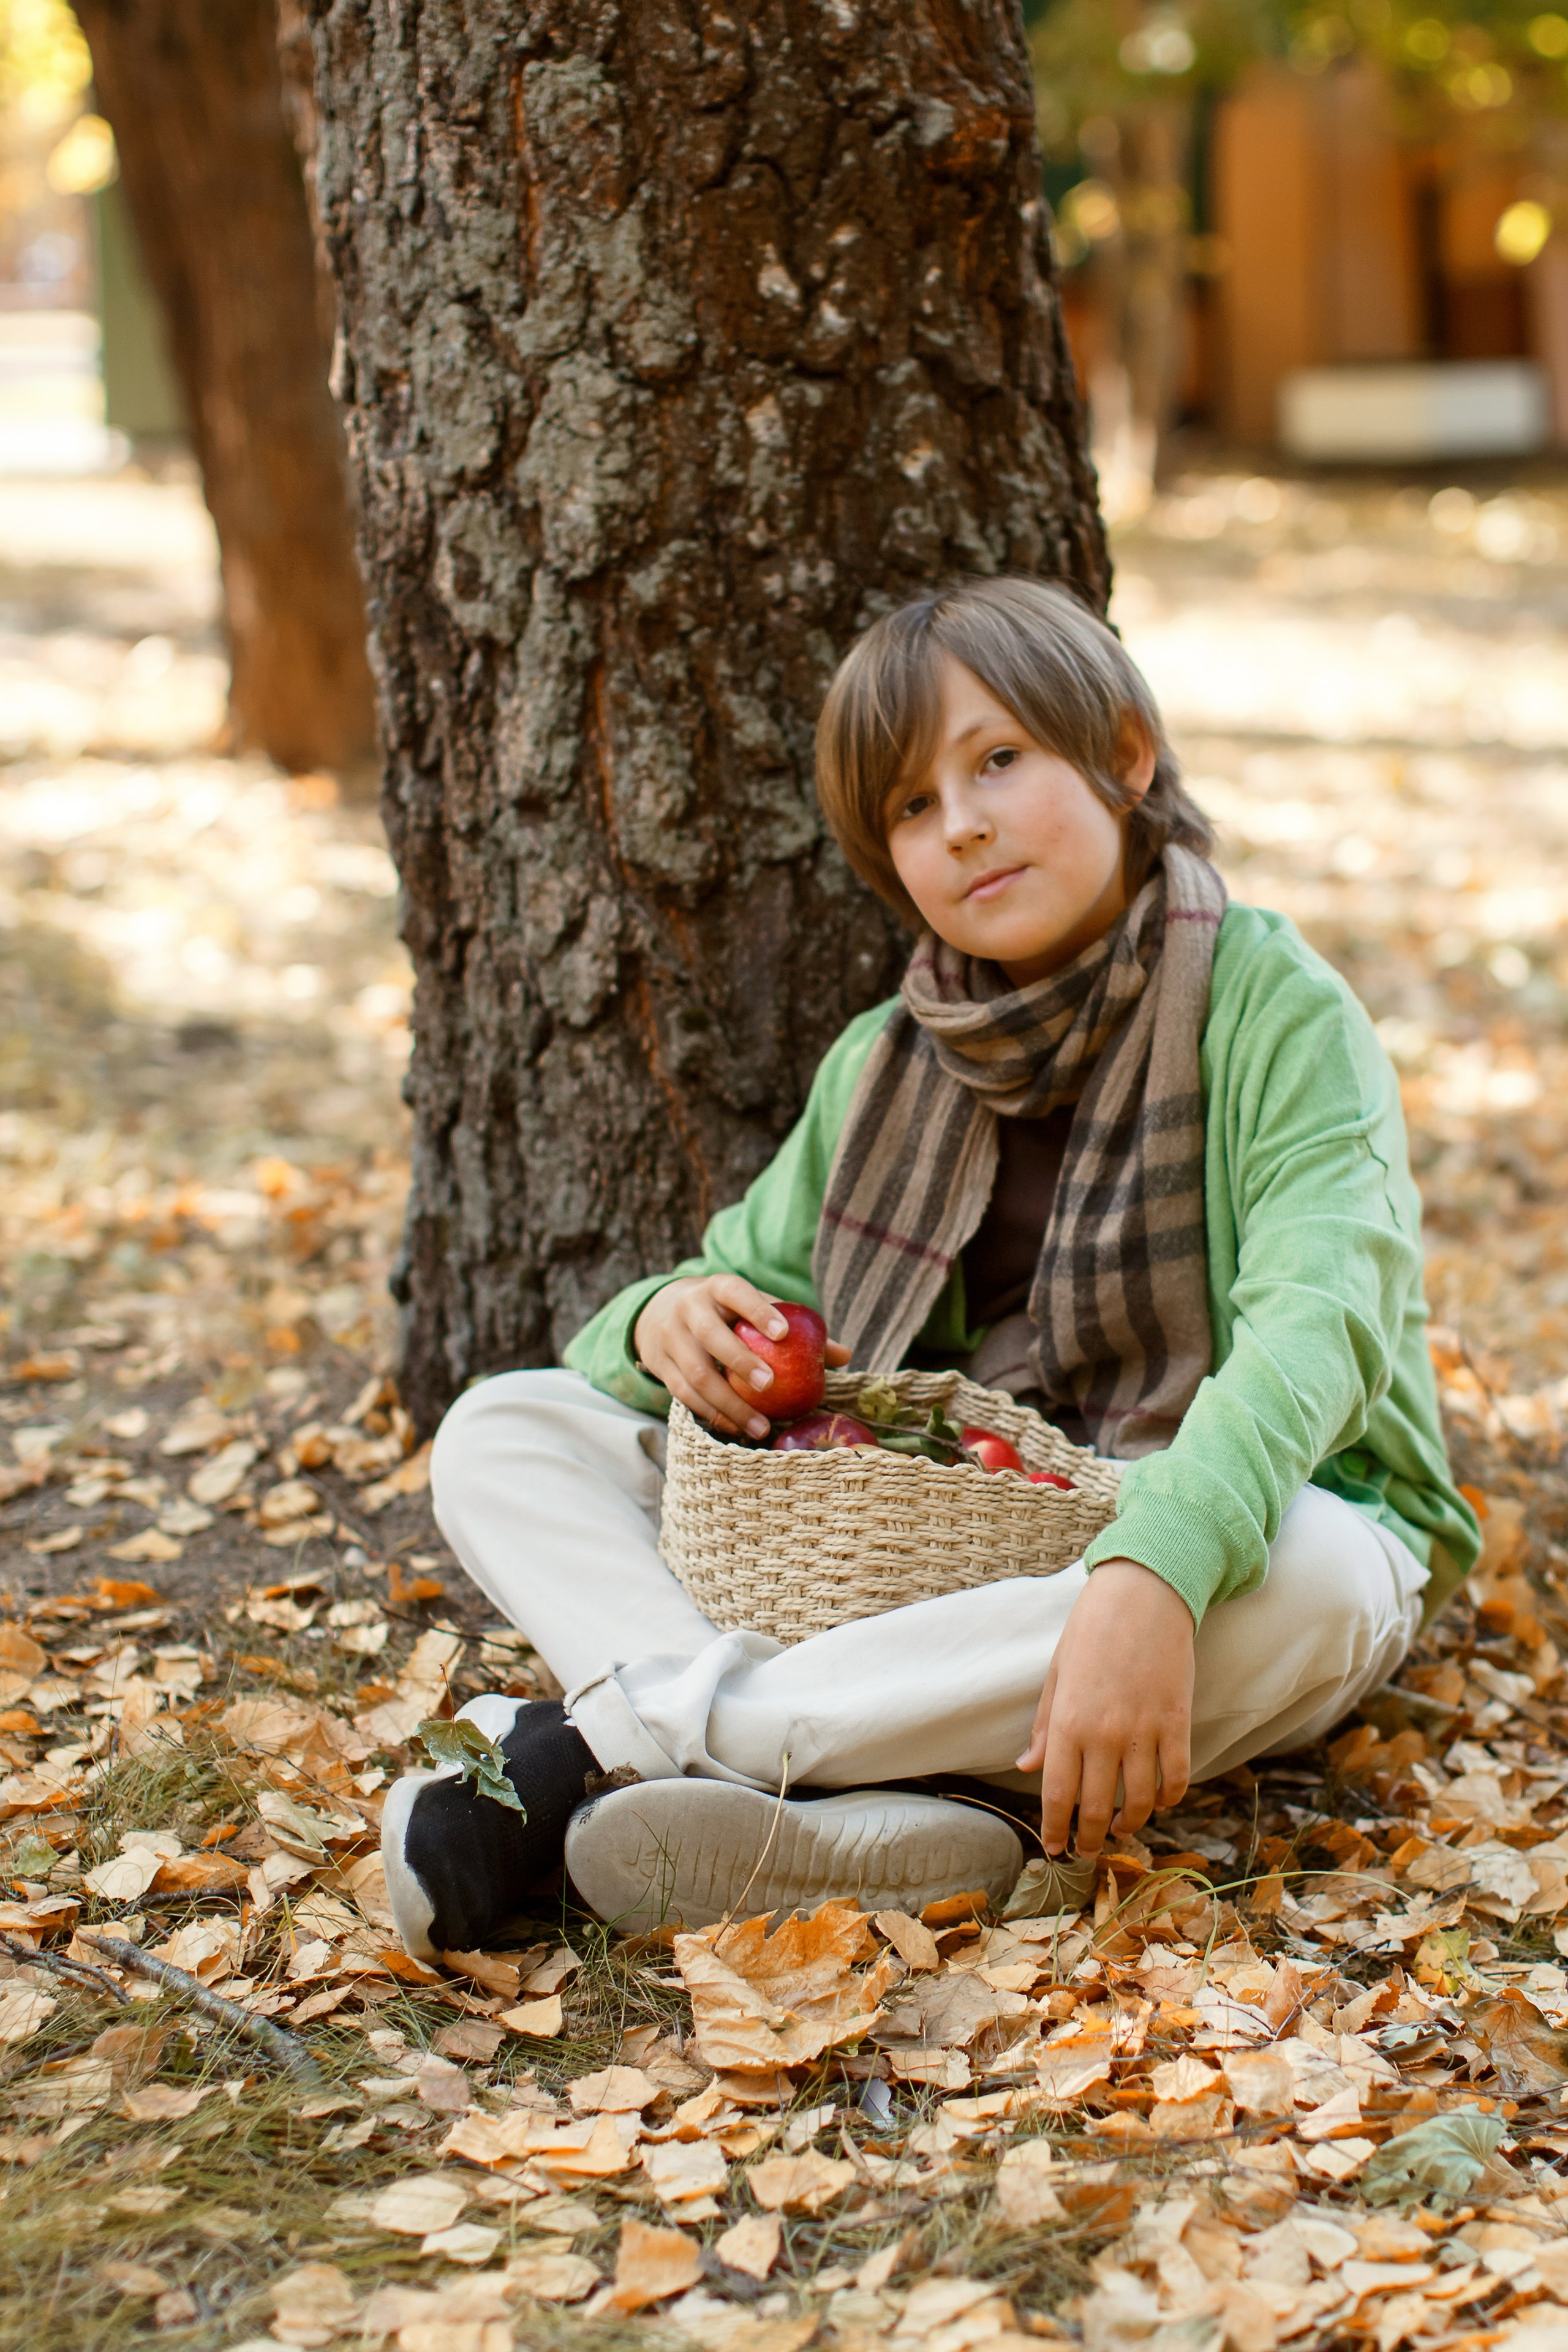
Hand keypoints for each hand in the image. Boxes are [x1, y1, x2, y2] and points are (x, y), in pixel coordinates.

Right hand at [633, 1275, 850, 1438]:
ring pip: (696, 1374)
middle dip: (740, 1361)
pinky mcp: (660, 1365)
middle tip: (770, 1384)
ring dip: (729, 1404)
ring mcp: (670, 1338)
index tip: (784, 1333)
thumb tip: (844, 1355)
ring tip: (762, 1426)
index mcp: (718, 1288)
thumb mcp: (753, 1309)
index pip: (737, 1292)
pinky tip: (737, 1428)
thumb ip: (794, 1328)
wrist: (661, 1312)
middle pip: (711, 1335)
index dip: (758, 1311)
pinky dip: (712, 1414)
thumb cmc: (726, 1314)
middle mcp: (689, 1309)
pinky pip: (684, 1395)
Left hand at [1016, 1559, 1193, 1858]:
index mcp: (1067, 1722)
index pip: (1057, 1795)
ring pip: (1139, 1802)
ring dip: (1129, 1824)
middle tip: (1086, 1851)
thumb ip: (1045, 1727)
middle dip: (1089, 1838)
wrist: (1144, 1595)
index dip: (1055, 1830)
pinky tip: (1158, 1801)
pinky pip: (1176, 1778)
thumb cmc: (1092, 1631)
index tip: (1055, 1849)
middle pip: (1096, 1807)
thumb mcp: (1057, 1675)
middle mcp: (1104, 1733)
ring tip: (1120, 1828)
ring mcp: (1144, 1730)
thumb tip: (1026, 1767)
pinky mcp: (1177, 1722)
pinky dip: (1168, 1798)